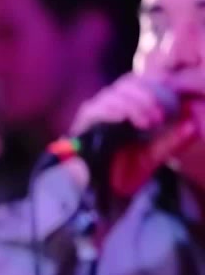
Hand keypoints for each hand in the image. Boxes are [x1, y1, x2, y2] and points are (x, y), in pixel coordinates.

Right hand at [67, 72, 201, 198]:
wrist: (102, 193)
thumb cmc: (128, 171)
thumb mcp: (156, 155)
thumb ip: (173, 141)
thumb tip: (194, 125)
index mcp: (129, 106)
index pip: (140, 82)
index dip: (156, 85)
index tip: (172, 100)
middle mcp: (110, 105)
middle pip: (127, 83)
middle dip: (147, 96)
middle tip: (160, 117)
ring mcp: (94, 113)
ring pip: (113, 94)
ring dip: (133, 104)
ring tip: (147, 122)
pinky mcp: (81, 124)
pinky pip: (94, 109)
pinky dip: (110, 111)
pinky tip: (124, 119)